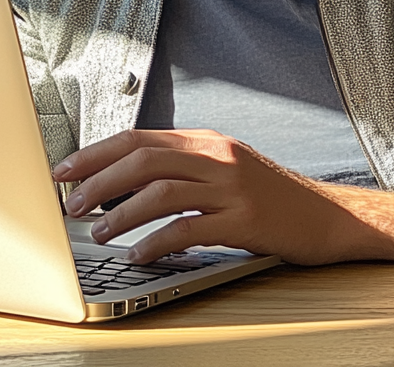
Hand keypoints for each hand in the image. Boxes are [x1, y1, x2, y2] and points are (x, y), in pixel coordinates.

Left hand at [51, 129, 380, 264]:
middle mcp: (218, 156)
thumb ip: (184, 166)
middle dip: (100, 180)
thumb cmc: (271, 196)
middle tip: (72, 203)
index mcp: (208, 141)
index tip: (66, 170)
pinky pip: (191, 228)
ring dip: (122, 213)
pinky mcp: (246, 220)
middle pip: (144, 158)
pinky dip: (157, 242)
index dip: (97, 153)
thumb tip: (124, 181)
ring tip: (99, 233)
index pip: (140, 138)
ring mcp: (233, 187)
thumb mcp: (226, 168)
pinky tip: (139, 255)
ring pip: (162, 190)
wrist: (327, 216)